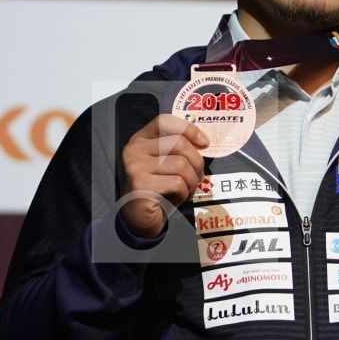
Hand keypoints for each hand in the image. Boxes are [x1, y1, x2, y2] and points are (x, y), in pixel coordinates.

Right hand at [118, 114, 209, 238]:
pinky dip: (184, 192)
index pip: (165, 121)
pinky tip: (176, 197)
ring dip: (191, 181)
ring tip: (186, 189)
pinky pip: (177, 183)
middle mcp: (134, 149)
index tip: (204, 143)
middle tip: (197, 176)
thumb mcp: (167, 164)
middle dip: (197, 162)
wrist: (140, 217)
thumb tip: (203, 143)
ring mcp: (135, 166)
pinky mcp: (140, 184)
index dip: (188, 129)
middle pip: (179, 143)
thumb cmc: (158, 189)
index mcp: (141, 139)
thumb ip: (179, 150)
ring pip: (181, 164)